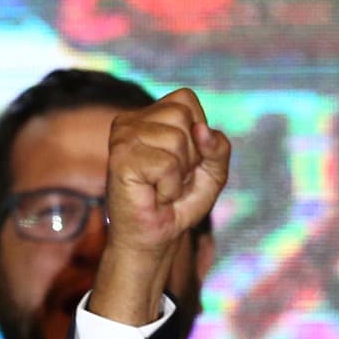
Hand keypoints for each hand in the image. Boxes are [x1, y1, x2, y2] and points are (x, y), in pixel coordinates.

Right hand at [104, 88, 229, 259]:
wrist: (154, 239)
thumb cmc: (178, 203)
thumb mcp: (212, 172)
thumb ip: (218, 147)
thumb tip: (202, 130)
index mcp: (147, 115)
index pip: (185, 99)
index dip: (197, 133)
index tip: (182, 161)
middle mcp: (130, 121)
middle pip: (183, 117)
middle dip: (190, 154)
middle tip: (171, 178)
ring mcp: (122, 138)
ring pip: (177, 140)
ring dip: (180, 173)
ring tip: (162, 187)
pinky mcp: (120, 160)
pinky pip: (167, 165)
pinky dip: (170, 187)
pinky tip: (155, 196)